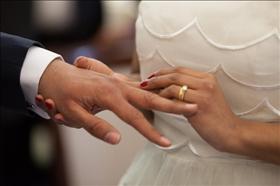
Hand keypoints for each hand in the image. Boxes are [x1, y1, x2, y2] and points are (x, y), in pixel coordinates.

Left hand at [37, 60, 197, 145]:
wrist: (56, 75)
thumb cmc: (62, 94)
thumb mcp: (73, 114)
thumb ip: (96, 127)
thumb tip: (117, 140)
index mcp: (109, 94)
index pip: (135, 118)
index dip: (151, 132)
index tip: (166, 143)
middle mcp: (119, 86)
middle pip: (151, 97)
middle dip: (174, 105)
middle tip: (194, 108)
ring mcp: (120, 82)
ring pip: (149, 90)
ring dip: (168, 96)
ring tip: (186, 101)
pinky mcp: (119, 82)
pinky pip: (141, 87)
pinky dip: (156, 91)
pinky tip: (165, 94)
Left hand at [140, 67, 240, 150]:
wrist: (232, 133)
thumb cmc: (216, 118)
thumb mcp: (206, 97)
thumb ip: (191, 89)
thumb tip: (168, 87)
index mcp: (207, 78)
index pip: (180, 69)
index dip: (163, 72)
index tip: (152, 76)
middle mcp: (206, 82)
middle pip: (175, 74)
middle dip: (157, 77)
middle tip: (144, 82)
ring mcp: (203, 93)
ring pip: (174, 83)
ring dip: (157, 87)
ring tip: (146, 91)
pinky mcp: (199, 105)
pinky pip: (175, 97)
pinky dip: (163, 98)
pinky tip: (156, 101)